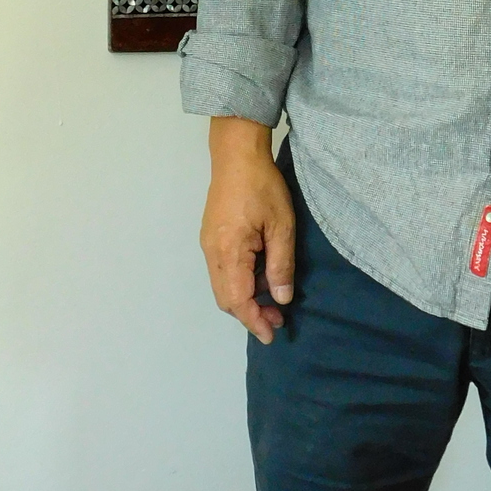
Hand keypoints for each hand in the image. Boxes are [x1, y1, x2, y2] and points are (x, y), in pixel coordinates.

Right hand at [201, 117, 294, 343]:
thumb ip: (281, 265)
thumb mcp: (282, 226)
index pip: (238, 300)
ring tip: (273, 299)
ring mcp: (208, 245)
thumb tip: (281, 298)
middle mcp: (212, 252)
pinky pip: (222, 271)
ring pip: (223, 286)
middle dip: (250, 314)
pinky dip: (240, 283)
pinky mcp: (211, 237)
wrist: (236, 154)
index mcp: (229, 251)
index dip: (254, 321)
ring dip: (245, 299)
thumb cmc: (262, 186)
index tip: (272, 335)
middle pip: (225, 299)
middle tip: (278, 318)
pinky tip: (261, 277)